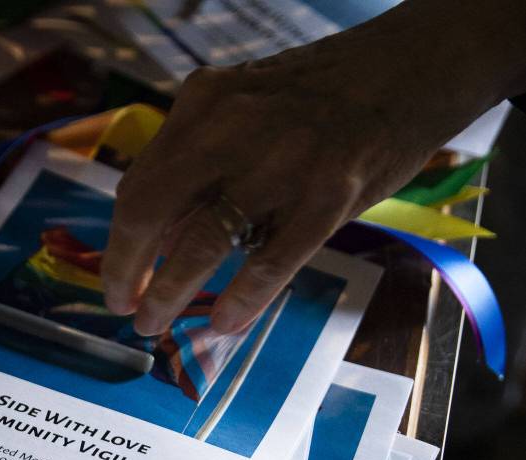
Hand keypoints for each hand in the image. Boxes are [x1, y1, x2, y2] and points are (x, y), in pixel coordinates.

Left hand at [101, 0, 522, 336]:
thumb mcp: (243, 110)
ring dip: (169, 294)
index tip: (116, 280)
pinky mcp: (329, 193)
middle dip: (126, 271)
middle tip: (125, 310)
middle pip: (150, 211)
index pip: (139, 185)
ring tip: (155, 324)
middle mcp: (230, 127)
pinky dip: (241, 300)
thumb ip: (200, 165)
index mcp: (203, 104)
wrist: (409, 68)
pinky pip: (270, 261)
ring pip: (202, 242)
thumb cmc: (318, 101)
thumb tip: (158, 239)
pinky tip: (223, 325)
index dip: (120, 244)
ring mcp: (281, 161)